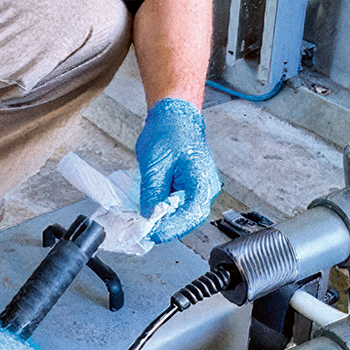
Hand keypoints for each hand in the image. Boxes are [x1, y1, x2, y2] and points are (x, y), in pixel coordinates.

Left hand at [136, 97, 221, 242]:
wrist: (174, 115)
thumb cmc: (169, 131)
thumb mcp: (154, 164)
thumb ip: (153, 192)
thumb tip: (148, 216)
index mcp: (202, 180)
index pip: (191, 214)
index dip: (170, 228)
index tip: (152, 234)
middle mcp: (205, 187)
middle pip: (188, 219)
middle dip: (166, 226)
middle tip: (144, 230)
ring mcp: (199, 188)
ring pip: (183, 214)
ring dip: (165, 219)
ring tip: (145, 219)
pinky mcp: (190, 187)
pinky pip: (179, 205)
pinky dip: (165, 209)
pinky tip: (151, 206)